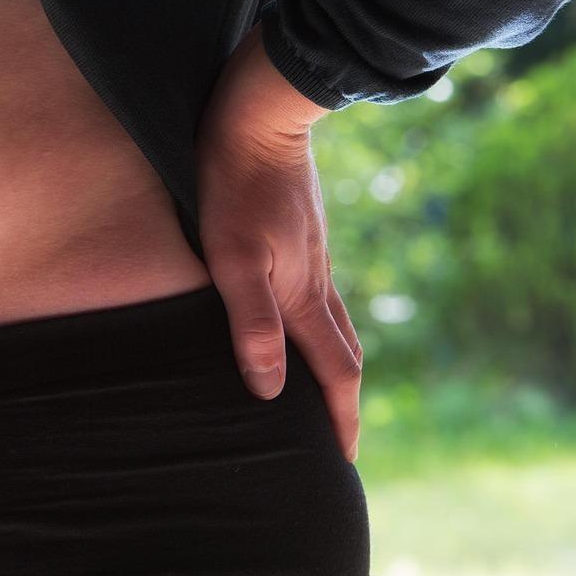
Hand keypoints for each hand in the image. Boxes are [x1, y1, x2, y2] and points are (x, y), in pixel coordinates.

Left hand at [195, 21, 361, 461]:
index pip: (334, 372)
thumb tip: (273, 392)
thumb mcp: (231, 258)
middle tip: (338, 440)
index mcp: (305, 293)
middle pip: (343, 352)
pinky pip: (317, 293)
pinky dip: (315, 325)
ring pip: (331, 320)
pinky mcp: (300, 231)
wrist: (258, 113)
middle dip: (344, 400)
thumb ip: (252, 323)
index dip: (339, 419)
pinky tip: (295, 319)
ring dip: (330, 362)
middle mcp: (318, 279)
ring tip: (319, 391)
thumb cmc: (233, 184)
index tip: (341, 462)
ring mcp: (313, 253)